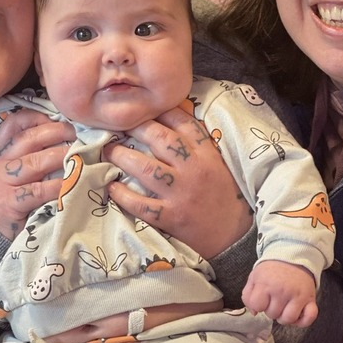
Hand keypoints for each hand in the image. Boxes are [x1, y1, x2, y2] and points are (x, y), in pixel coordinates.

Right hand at [0, 109, 74, 238]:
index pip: (13, 124)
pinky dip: (60, 185)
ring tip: (80, 155)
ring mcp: (3, 183)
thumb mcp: (5, 171)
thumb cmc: (3, 198)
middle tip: (77, 135)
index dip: (36, 118)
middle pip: (29, 138)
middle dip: (57, 132)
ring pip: (36, 162)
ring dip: (62, 155)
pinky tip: (73, 183)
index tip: (57, 119)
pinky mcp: (11, 203)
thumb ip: (25, 155)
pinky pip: (40, 190)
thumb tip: (62, 136)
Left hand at [104, 105, 251, 259]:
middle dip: (135, 127)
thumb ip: (198, 144)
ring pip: (146, 168)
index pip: (183, 122)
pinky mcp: (171, 218)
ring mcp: (181, 194)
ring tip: (108, 150)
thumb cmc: (223, 196)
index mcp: (207, 154)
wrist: (235, 236)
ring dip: (122, 156)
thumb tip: (173, 117)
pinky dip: (123, 195)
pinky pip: (141, 204)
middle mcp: (194, 170)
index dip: (160, 110)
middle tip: (117, 124)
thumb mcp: (217, 164)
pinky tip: (111, 187)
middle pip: (159, 139)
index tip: (143, 106)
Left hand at [242, 260, 317, 326]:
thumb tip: (254, 313)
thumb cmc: (271, 270)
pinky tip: (297, 315)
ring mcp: (297, 295)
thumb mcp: (254, 277)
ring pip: (288, 319)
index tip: (263, 298)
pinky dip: (303, 321)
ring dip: (284, 317)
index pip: (257, 307)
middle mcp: (282, 291)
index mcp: (265, 284)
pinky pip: (309, 318)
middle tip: (274, 300)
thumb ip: (248, 295)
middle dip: (271, 310)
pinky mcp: (310, 299)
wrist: (292, 257)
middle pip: (272, 315)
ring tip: (284, 307)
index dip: (258, 305)